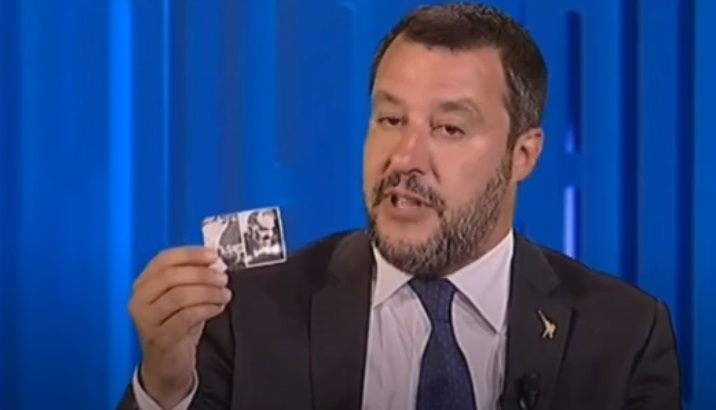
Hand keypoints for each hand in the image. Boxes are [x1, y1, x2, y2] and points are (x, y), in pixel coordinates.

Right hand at [128, 246, 231, 408]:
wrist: (167, 364)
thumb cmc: (176, 326)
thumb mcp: (183, 298)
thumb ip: (194, 278)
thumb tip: (214, 262)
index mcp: (144, 284)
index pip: (164, 259)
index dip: (190, 254)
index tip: (213, 255)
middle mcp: (140, 300)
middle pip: (171, 276)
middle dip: (202, 274)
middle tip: (222, 278)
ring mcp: (147, 320)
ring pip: (179, 295)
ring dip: (208, 292)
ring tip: (224, 294)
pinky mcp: (159, 337)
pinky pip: (186, 316)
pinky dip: (207, 308)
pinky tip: (218, 307)